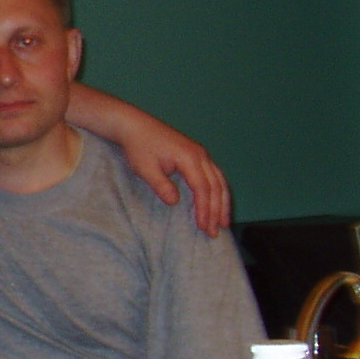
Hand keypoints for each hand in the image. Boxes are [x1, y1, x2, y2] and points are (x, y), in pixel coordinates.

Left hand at [66, 85, 232, 233]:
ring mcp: (201, 154)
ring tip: (223, 223)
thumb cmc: (139, 146)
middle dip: (217, 210)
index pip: (202, 187)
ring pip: (220, 181)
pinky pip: (215, 175)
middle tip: (215, 232)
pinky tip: (218, 204)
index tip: (203, 226)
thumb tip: (175, 202)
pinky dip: (218, 192)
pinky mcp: (198, 155)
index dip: (204, 208)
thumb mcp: (145, 168)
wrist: (136, 125)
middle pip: (216, 186)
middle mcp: (200, 155)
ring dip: (222, 203)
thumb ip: (160, 185)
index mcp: (189, 157)